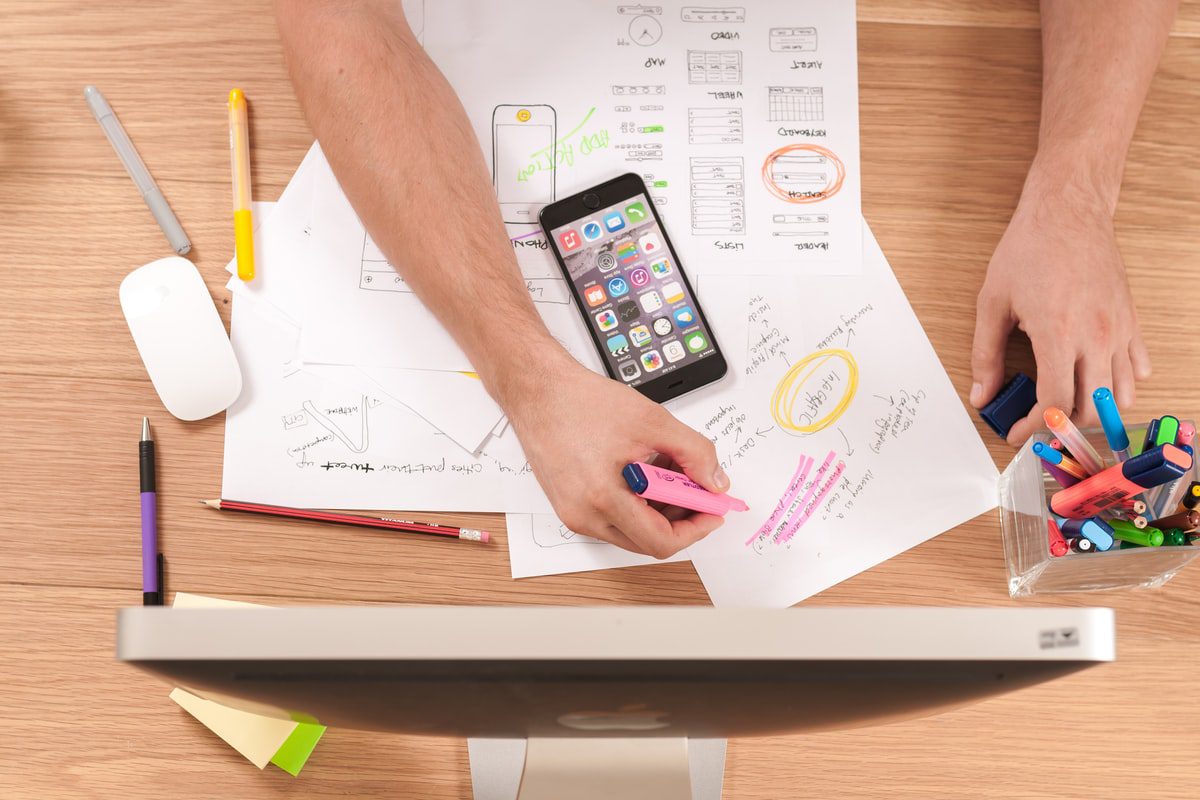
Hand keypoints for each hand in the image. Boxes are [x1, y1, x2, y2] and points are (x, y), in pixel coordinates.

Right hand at [501, 355, 729, 557]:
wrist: (538, 391)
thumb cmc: (581, 402)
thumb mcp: (652, 421)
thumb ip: (694, 453)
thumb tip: (715, 482)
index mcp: (603, 498)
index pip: (661, 542)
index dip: (696, 529)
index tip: (712, 510)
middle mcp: (584, 516)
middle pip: (647, 541)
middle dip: (680, 518)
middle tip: (697, 488)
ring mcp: (573, 513)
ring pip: (631, 530)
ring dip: (659, 509)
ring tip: (668, 470)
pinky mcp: (569, 505)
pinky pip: (612, 518)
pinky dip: (637, 502)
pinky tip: (645, 470)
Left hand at [970, 177, 1150, 444]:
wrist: (1068, 212)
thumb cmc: (1029, 250)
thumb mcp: (992, 303)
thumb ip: (986, 355)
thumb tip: (982, 394)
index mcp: (1058, 334)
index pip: (1054, 404)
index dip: (1034, 428)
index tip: (1017, 433)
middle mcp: (1096, 337)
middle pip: (1091, 409)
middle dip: (1062, 427)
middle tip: (1038, 424)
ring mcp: (1119, 330)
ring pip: (1120, 395)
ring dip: (1094, 411)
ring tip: (1066, 407)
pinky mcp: (1132, 321)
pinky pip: (1137, 368)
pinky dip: (1119, 385)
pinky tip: (1095, 381)